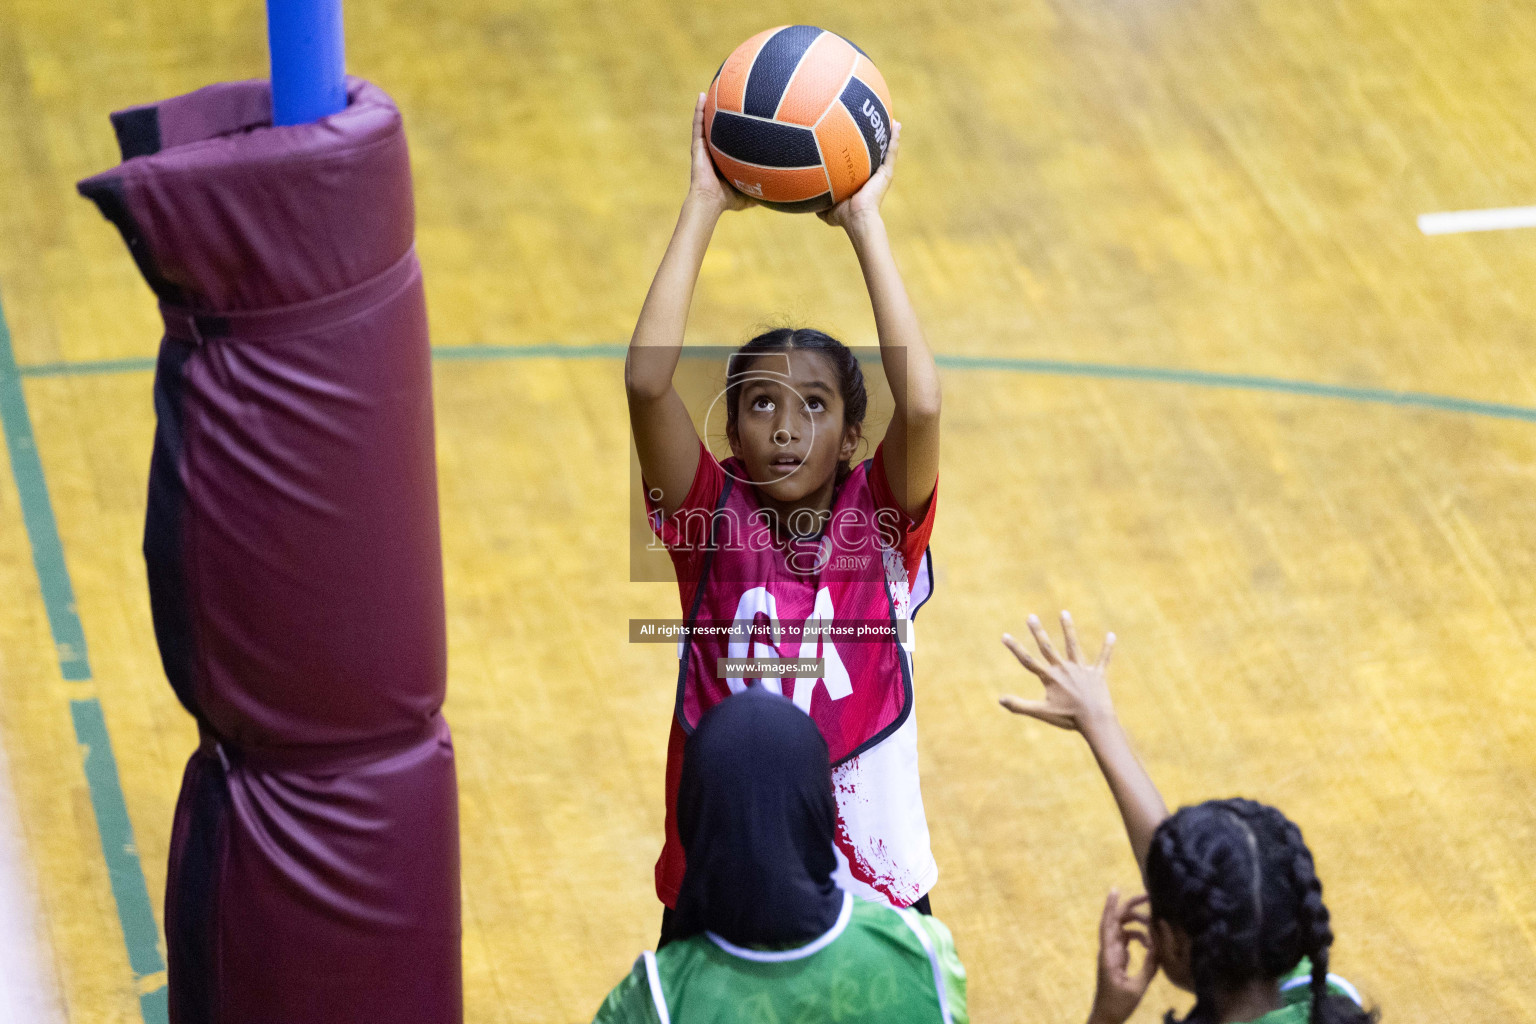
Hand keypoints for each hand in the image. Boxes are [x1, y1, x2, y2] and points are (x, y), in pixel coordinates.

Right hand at [687, 93, 753, 213]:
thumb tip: (781, 192)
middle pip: (719, 128)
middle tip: (731, 97)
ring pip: (707, 122)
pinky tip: (702, 95)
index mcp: (725, 158)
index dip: (737, 129)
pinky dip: (699, 109)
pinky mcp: (697, 146)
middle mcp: (715, 150)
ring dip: (709, 106)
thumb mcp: (749, 193)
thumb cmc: (727, 199)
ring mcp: (705, 147)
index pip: (732, 140)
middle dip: (722, 114)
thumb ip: (763, 189)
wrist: (710, 201)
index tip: (746, 115)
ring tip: (713, 89)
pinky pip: (698, 124)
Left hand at [819, 121, 900, 229]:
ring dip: (889, 134)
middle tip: (873, 122)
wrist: (856, 218)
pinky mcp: (886, 173)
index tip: (853, 135)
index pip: (859, 161)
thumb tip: (802, 194)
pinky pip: (892, 152)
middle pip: (874, 152)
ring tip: (890, 119)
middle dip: (875, 138)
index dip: (857, 149)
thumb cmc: (843, 216)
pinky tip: (896, 125)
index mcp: (860, 181)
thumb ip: (818, 198)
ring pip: (886, 149)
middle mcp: (871, 175)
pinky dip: (895, 139)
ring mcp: (880, 174)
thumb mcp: (826, 207)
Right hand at [998, 611, 1116, 730]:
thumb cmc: (1068, 718)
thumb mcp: (1041, 713)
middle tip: (1031, 616)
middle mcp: (1064, 669)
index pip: (1028, 661)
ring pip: (1073, 646)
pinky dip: (1107, 647)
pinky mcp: (1097, 675)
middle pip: (1048, 647)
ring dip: (1068, 629)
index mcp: (1050, 678)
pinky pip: (1103, 659)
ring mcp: (1081, 670)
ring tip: (1064, 613)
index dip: (1015, 648)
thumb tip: (999, 699)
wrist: (1095, 720)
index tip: (1004, 635)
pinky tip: (1111, 635)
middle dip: (1038, 631)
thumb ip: (1019, 706)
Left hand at [1087, 891, 1157, 1023]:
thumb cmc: (1118, 1005)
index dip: (1111, 906)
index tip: (1116, 889)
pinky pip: (1126, 940)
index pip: (1108, 925)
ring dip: (1138, 926)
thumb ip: (1148, 967)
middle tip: (1148, 898)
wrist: (1106, 1017)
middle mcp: (1108, 950)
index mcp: (1109, 955)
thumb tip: (1159, 948)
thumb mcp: (1137, 988)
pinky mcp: (1116, 959)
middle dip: (1129, 907)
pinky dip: (1138, 938)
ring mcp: (1112, 954)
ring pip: (1123, 930)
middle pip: (1116, 921)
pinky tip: (1150, 946)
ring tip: (1154, 928)